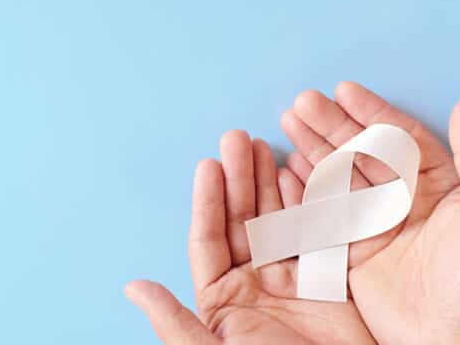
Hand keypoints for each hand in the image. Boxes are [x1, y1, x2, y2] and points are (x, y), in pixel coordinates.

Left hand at [125, 131, 374, 343]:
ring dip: (268, 182)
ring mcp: (290, 277)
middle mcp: (253, 282)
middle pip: (242, 219)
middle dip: (239, 178)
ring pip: (275, 218)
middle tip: (237, 138)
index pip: (209, 239)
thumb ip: (173, 320)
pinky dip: (307, 202)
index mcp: (221, 299)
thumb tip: (132, 287)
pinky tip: (296, 174)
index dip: (208, 200)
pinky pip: (314, 230)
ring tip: (263, 146)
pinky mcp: (327, 277)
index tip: (208, 164)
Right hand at [280, 82, 459, 343]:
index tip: (343, 90)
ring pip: (339, 176)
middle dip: (331, 125)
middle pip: (361, 151)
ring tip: (288, 122)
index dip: (370, 111)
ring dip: (313, 149)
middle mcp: (404, 200)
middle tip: (302, 103)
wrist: (458, 341)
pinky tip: (289, 168)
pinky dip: (305, 190)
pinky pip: (324, 214)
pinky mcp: (354, 252)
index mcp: (441, 184)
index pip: (400, 137)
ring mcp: (376, 225)